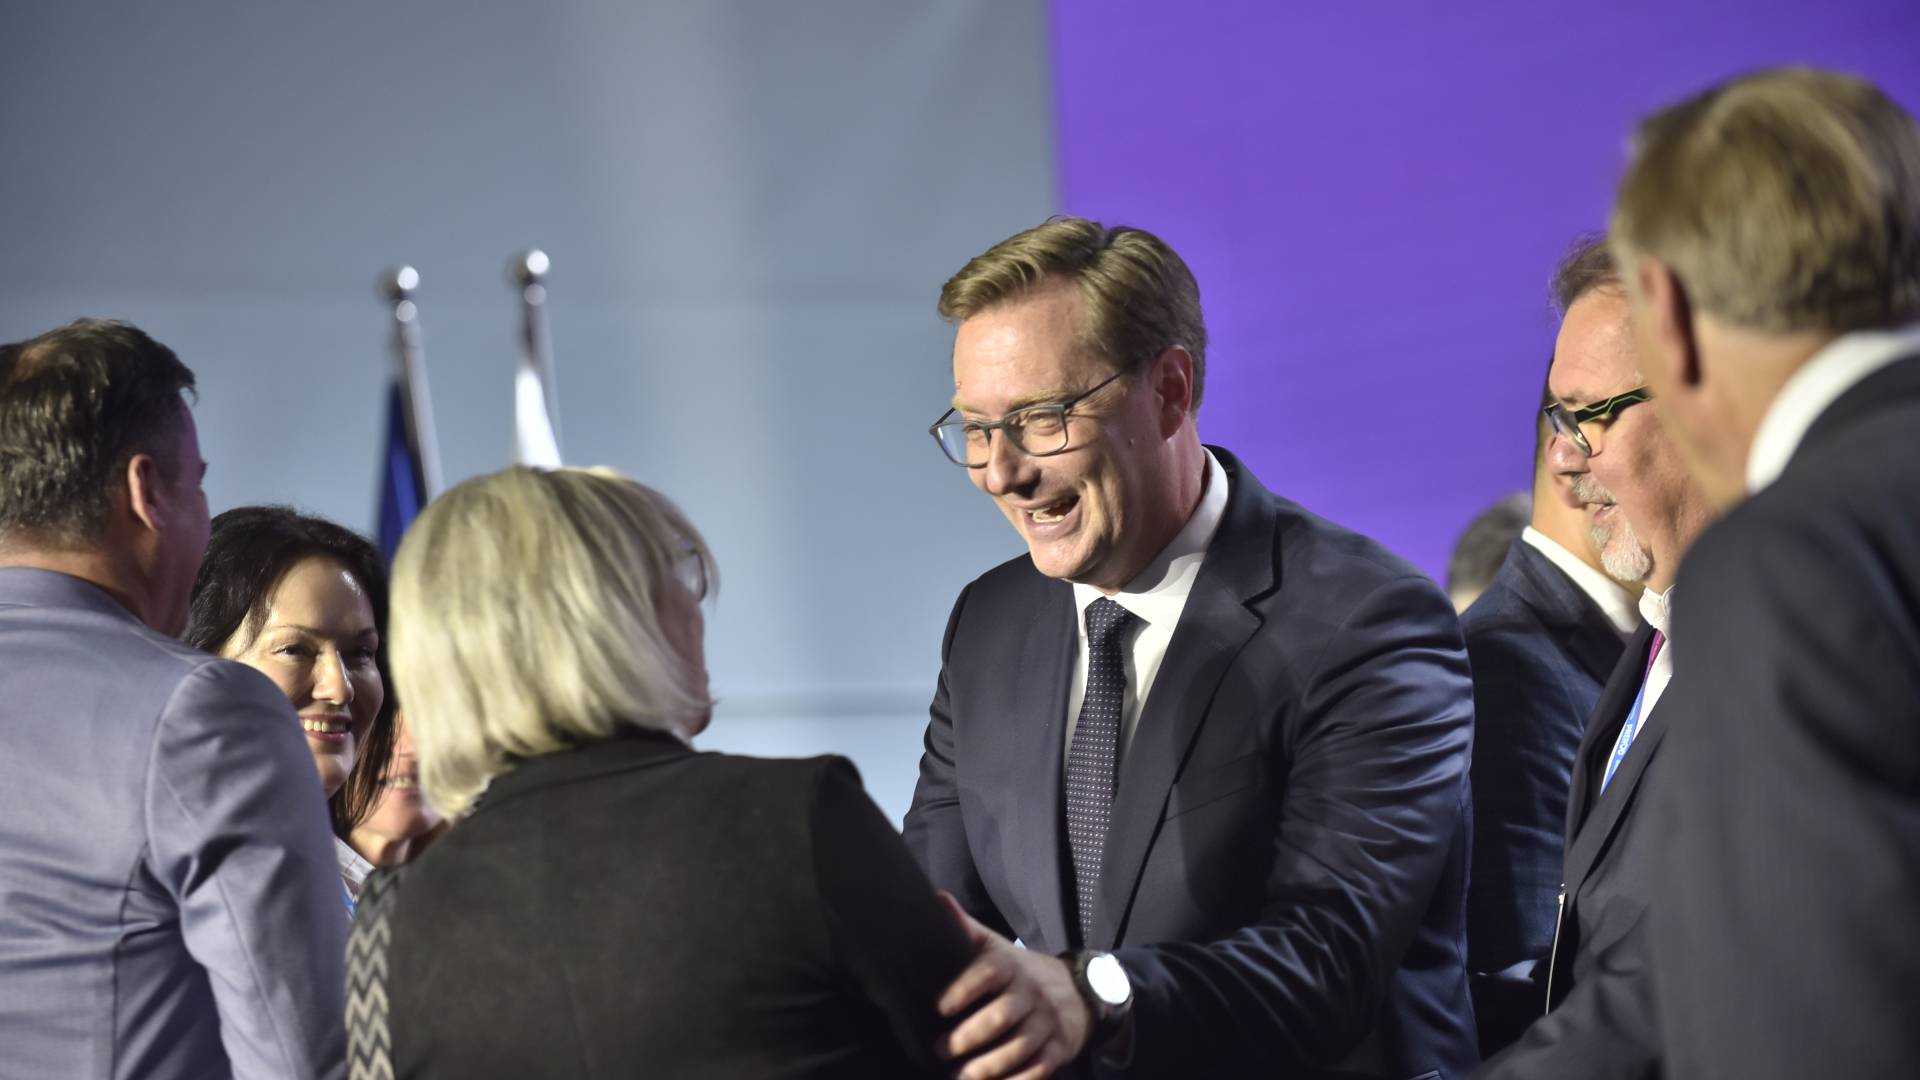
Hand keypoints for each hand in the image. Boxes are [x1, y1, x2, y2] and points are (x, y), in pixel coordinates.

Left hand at [934, 892, 1090, 1079]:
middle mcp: (1031, 994)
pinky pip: (1038, 1070)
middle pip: (1002, 1016)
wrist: (1077, 990)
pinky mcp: (1058, 1050)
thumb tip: (935, 899)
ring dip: (987, 1066)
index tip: (938, 1007)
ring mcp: (1047, 1023)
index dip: (963, 988)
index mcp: (1011, 966)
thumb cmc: (1019, 972)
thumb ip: (965, 929)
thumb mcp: (996, 948)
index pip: (988, 973)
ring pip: (1019, 1047)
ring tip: (959, 1075)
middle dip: (969, 1036)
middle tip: (939, 1048)